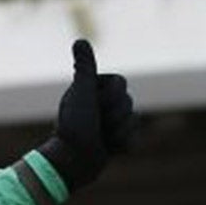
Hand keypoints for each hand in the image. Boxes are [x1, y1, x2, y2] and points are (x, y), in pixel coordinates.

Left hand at [41, 38, 135, 190]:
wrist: (72, 163)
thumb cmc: (74, 127)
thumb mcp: (81, 93)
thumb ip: (84, 68)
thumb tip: (80, 41)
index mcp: (92, 90)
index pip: (122, 83)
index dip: (112, 96)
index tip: (93, 106)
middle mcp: (100, 104)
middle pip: (129, 102)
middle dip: (114, 116)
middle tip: (95, 126)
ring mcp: (108, 123)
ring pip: (133, 120)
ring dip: (118, 132)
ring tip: (100, 140)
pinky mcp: (113, 141)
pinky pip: (133, 138)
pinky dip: (123, 145)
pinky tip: (109, 150)